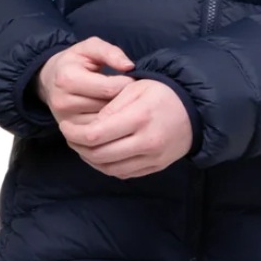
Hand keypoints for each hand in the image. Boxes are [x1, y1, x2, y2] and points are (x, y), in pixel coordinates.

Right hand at [36, 37, 135, 128]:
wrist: (49, 79)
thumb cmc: (75, 61)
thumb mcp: (90, 47)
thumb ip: (111, 52)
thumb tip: (129, 66)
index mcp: (68, 78)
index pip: (108, 88)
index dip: (127, 83)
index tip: (132, 79)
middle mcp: (63, 102)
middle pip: (106, 107)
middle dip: (124, 100)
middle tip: (133, 93)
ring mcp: (65, 120)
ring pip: (104, 123)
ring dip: (118, 114)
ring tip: (124, 103)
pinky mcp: (69, 133)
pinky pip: (97, 134)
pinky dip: (109, 125)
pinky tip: (114, 114)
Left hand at [64, 79, 192, 179]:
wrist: (195, 111)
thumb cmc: (162, 93)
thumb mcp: (136, 88)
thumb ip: (111, 106)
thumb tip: (90, 126)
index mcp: (139, 117)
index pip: (95, 134)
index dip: (73, 133)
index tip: (65, 126)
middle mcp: (146, 141)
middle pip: (99, 154)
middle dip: (77, 146)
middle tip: (69, 136)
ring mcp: (152, 157)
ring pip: (109, 167)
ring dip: (89, 159)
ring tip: (81, 145)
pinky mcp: (155, 167)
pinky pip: (122, 173)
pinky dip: (106, 166)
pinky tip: (99, 154)